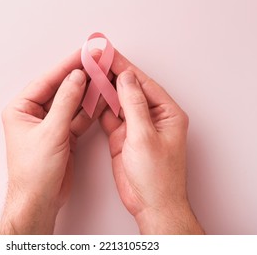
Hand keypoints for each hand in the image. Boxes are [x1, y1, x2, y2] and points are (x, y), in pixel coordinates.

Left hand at [0, 50, 105, 233]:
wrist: (39, 200)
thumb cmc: (34, 172)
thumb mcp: (51, 133)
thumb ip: (66, 102)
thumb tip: (76, 77)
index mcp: (21, 109)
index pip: (47, 80)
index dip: (67, 66)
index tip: (84, 54)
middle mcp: (33, 114)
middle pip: (60, 88)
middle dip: (80, 76)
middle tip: (97, 61)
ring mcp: (49, 125)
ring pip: (71, 102)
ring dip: (87, 92)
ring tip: (103, 76)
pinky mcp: (62, 135)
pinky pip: (77, 117)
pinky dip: (89, 109)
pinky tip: (101, 99)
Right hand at [100, 50, 203, 233]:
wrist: (151, 204)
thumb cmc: (157, 176)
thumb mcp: (144, 136)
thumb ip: (134, 104)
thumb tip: (126, 78)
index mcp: (166, 113)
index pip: (142, 82)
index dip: (124, 67)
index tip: (108, 53)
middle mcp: (152, 117)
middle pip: (130, 89)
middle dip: (112, 74)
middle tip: (95, 58)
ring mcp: (137, 127)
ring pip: (118, 101)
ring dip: (105, 88)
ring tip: (90, 72)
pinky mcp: (123, 137)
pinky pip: (110, 116)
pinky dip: (100, 106)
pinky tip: (91, 96)